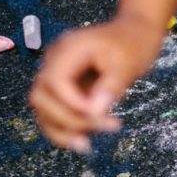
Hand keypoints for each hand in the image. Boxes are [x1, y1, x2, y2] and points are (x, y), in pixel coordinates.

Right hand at [29, 15, 165, 152]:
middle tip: (104, 127)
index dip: (72, 104)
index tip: (99, 115)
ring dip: (63, 129)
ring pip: (43, 109)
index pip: (54, 81)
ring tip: (89, 144)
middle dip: (68, 119)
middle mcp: (55, 61)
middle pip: (41, 97)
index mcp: (68, 49)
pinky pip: (55, 112)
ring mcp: (57, 74)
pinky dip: (66, 128)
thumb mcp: (129, 63)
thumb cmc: (134, 43)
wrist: (135, 32)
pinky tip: (85, 140)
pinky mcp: (65, 88)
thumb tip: (94, 111)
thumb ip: (111, 86)